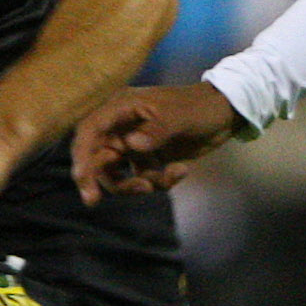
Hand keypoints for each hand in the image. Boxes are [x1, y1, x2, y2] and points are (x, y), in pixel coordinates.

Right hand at [71, 83, 242, 202]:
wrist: (225, 114)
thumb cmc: (200, 106)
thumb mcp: (179, 116)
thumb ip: (156, 130)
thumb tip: (131, 145)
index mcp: (121, 110)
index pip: (90, 131)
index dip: (80, 154)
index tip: (81, 176)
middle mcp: (122, 128)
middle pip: (96, 159)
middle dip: (100, 180)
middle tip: (100, 199)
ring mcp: (134, 145)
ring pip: (118, 175)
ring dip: (135, 185)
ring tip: (157, 183)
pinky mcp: (149, 159)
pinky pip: (142, 180)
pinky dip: (159, 182)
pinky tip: (181, 171)